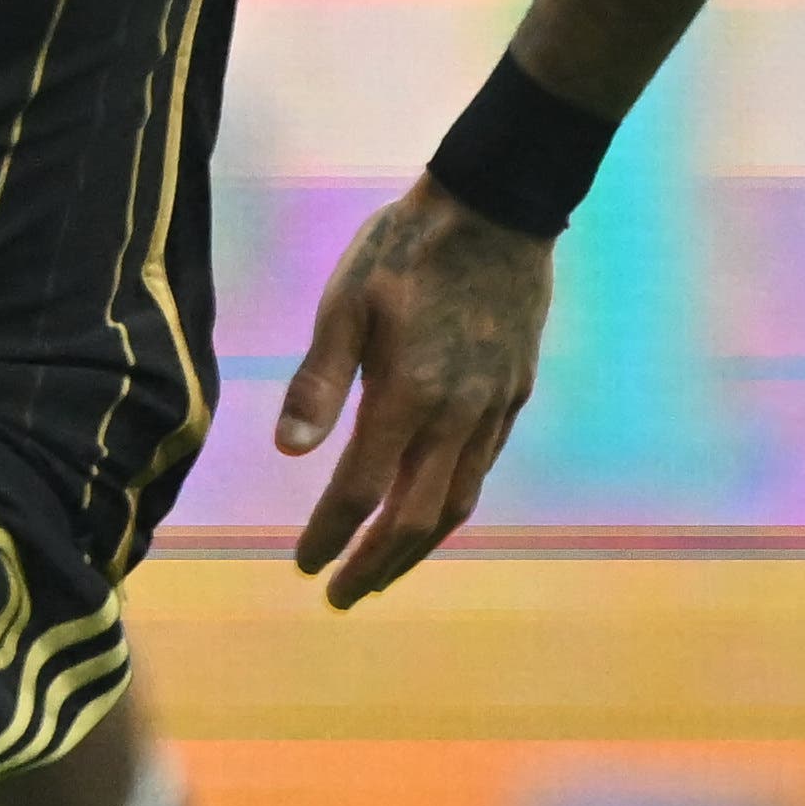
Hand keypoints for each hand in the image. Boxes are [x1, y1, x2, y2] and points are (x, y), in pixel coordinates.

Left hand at [273, 181, 551, 608]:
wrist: (499, 208)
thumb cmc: (407, 248)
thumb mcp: (346, 302)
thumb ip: (319, 381)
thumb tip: (290, 451)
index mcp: (408, 395)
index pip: (361, 490)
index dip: (331, 535)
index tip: (304, 565)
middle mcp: (457, 416)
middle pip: (415, 519)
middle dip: (376, 565)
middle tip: (341, 597)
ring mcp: (493, 408)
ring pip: (457, 502)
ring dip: (417, 548)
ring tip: (383, 572)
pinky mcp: (514, 394)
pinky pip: (482, 468)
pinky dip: (451, 505)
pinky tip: (431, 511)